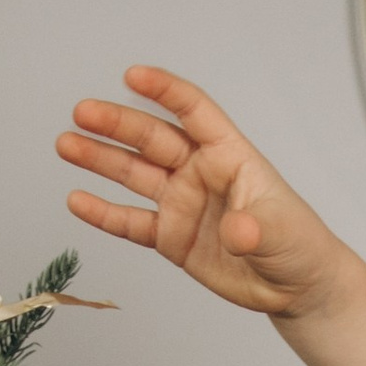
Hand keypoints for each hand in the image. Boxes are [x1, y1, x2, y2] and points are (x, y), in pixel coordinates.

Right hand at [57, 67, 345, 320]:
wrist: (297, 289)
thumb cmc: (299, 247)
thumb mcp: (282, 234)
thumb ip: (258, 229)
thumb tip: (238, 231)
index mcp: (230, 156)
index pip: (194, 112)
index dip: (165, 91)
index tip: (134, 76)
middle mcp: (200, 173)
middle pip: (152, 139)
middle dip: (117, 124)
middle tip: (82, 113)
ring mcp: (183, 203)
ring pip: (134, 174)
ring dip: (100, 159)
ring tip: (66, 145)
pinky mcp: (172, 237)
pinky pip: (132, 222)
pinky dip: (104, 213)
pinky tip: (77, 200)